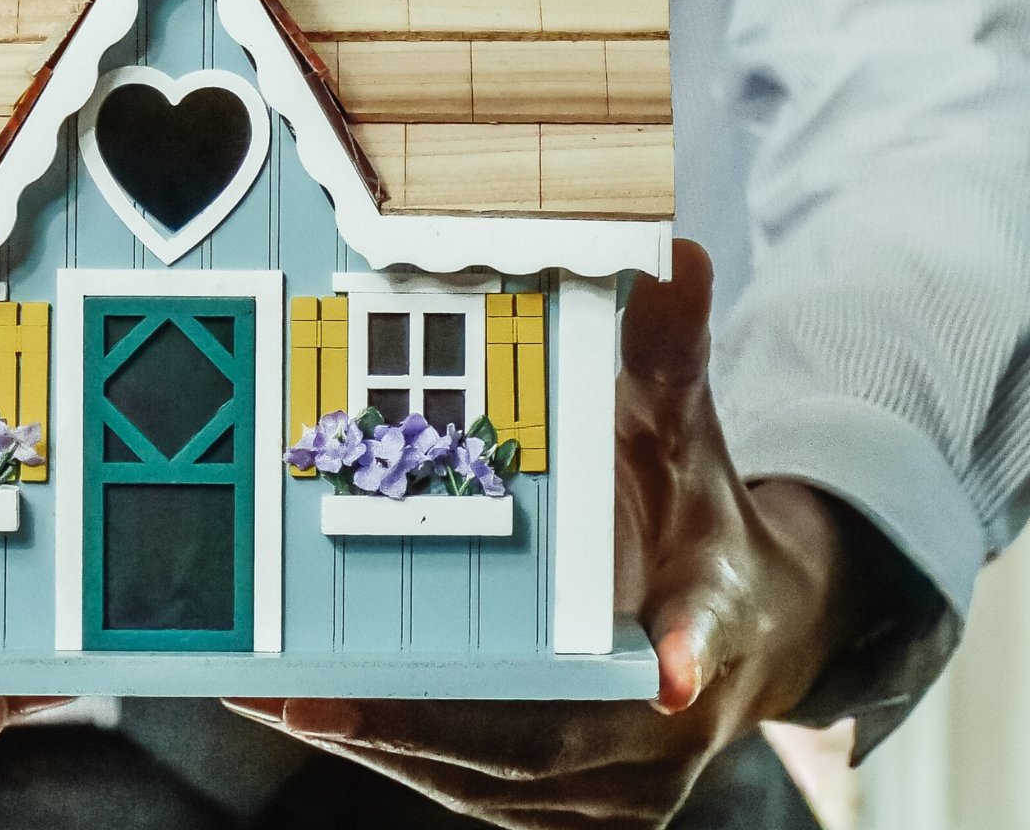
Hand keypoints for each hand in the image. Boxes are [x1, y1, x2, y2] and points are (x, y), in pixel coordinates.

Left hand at [227, 241, 878, 828]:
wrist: (754, 630)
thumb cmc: (695, 520)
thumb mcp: (685, 436)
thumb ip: (666, 358)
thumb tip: (667, 255)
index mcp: (713, 617)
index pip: (707, 636)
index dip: (687, 650)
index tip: (671, 667)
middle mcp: (670, 727)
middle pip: (552, 739)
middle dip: (427, 725)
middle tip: (312, 700)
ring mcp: (617, 789)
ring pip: (492, 778)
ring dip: (386, 745)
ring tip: (275, 701)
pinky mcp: (569, 811)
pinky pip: (473, 788)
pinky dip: (396, 754)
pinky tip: (311, 718)